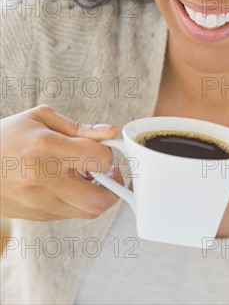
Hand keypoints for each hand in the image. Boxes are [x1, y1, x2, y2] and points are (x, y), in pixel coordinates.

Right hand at [1, 105, 123, 220]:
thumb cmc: (7, 135)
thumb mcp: (41, 118)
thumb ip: (80, 128)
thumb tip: (111, 132)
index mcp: (45, 148)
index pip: (98, 158)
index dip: (108, 152)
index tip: (104, 147)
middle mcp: (42, 179)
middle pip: (98, 199)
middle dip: (114, 185)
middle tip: (109, 172)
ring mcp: (38, 202)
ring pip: (87, 211)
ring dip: (98, 194)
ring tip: (89, 176)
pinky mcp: (36, 215)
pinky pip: (71, 214)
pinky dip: (79, 200)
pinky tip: (71, 183)